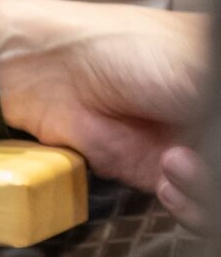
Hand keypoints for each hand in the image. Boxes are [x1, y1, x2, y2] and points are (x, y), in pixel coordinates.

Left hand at [0, 0, 202, 201]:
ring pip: (214, 189)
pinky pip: (193, 209)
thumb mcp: (197, 70)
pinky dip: (191, 209)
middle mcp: (205, 115)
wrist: (53, 70)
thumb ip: (216, 108)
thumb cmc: (121, 48)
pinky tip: (168, 184)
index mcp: (217, 77)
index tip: (210, 138)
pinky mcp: (158, 174)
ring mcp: (187, 146)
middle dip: (216, 165)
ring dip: (206, 191)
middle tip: (198, 152)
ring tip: (175, 164)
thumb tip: (217, 143)